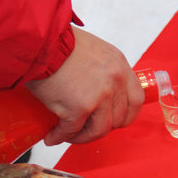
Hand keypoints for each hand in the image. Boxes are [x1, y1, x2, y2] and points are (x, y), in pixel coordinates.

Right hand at [26, 26, 143, 145]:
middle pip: (118, 118)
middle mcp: (114, 81)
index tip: (114, 121)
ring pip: (98, 130)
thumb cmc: (59, 43)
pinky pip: (71, 131)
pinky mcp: (78, 108)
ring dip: (82, 136)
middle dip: (102, 128)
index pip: (136, 99)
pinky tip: (53, 136)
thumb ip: (103, 70)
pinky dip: (60, 137)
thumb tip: (99, 91)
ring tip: (68, 135)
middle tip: (87, 129)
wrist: (40, 41)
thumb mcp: (94, 50)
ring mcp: (99, 96)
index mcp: (119, 65)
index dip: (125, 115)